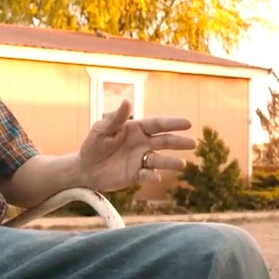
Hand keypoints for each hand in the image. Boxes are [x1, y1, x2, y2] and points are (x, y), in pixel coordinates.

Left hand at [77, 100, 196, 191]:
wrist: (85, 168)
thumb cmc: (93, 144)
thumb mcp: (102, 129)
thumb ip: (116, 118)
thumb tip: (127, 101)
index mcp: (136, 129)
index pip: (157, 125)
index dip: (172, 124)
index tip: (188, 123)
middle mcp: (142, 143)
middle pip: (164, 141)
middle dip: (178, 142)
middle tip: (193, 143)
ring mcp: (140, 159)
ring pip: (159, 160)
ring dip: (170, 162)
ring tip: (182, 164)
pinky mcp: (135, 174)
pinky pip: (147, 175)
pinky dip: (152, 176)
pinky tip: (155, 177)